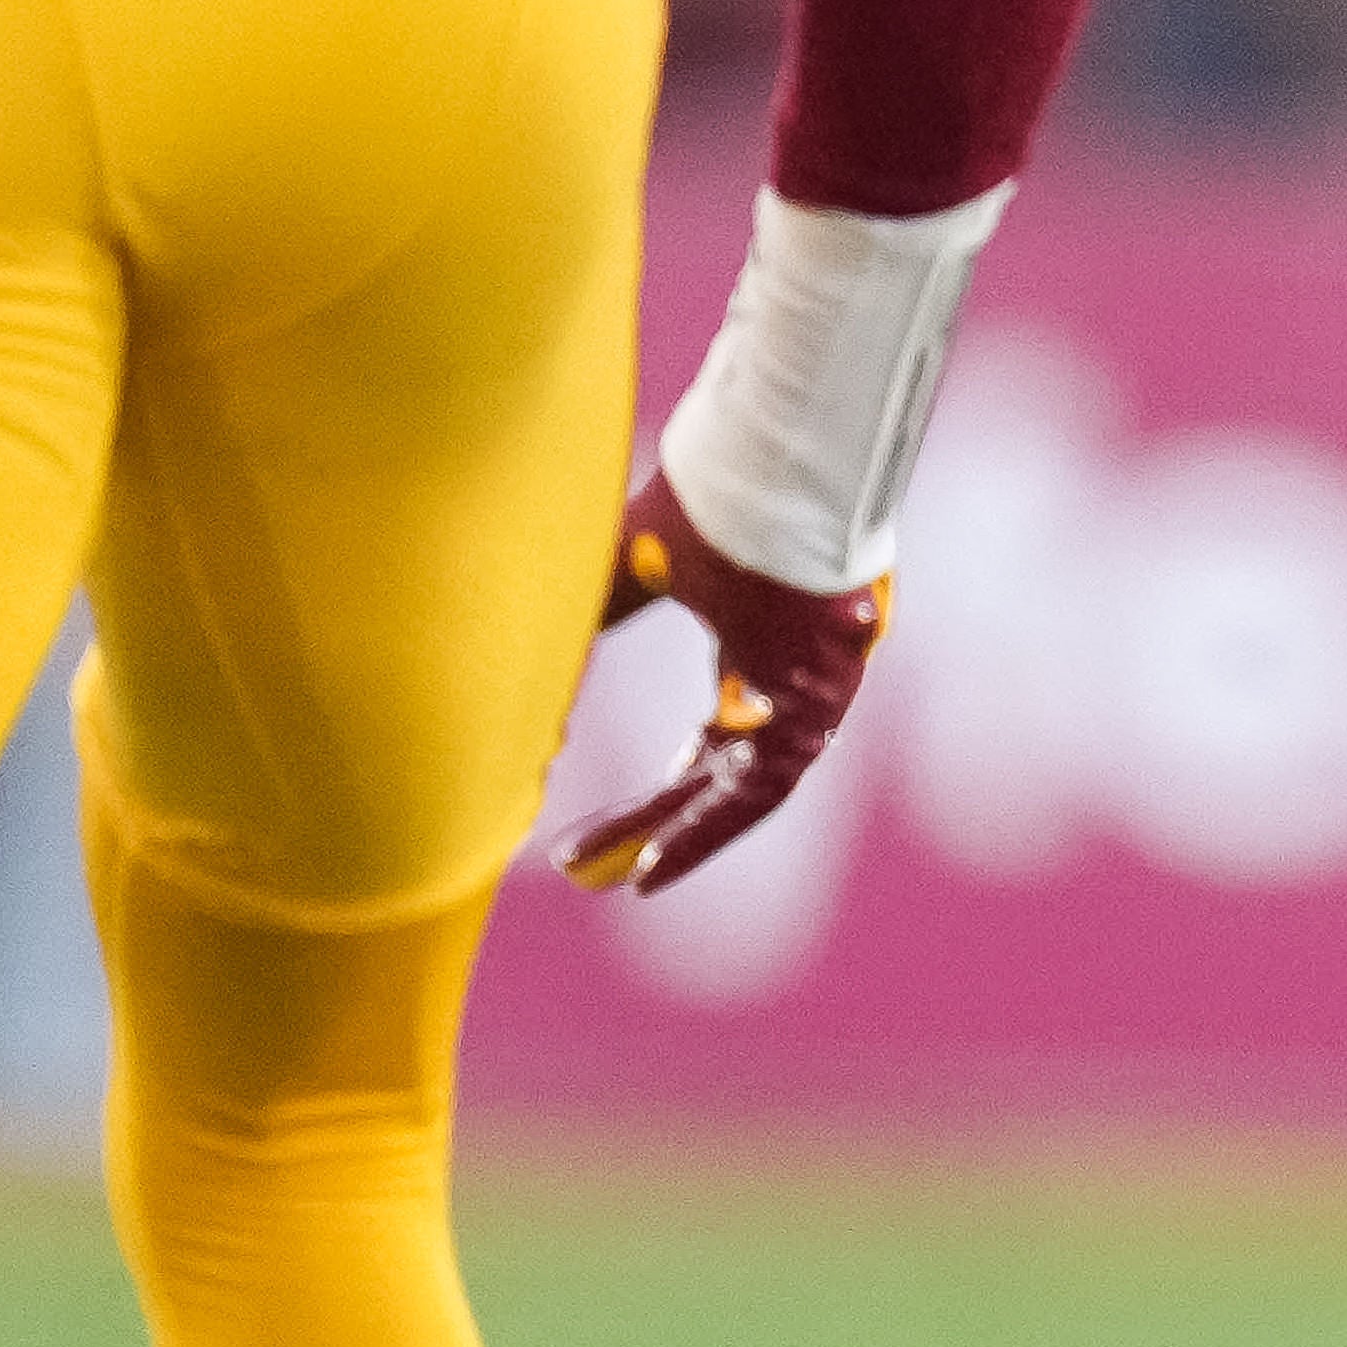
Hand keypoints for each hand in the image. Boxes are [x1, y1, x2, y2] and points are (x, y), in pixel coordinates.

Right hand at [564, 471, 880, 893]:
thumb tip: (525, 675)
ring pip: (741, 789)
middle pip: (720, 773)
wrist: (772, 469)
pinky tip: (655, 862)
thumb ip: (588, 623)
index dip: (669, 787)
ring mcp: (813, 690)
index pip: (714, 739)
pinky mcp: (822, 701)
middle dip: (655, 822)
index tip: (624, 831)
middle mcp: (791, 677)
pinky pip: (764, 788)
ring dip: (678, 836)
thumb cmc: (711, 498)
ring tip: (620, 878)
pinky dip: (709, 827)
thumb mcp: (633, 568)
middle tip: (590, 864)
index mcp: (757, 642)